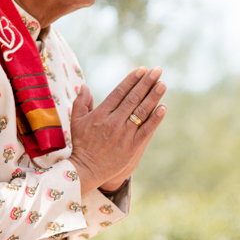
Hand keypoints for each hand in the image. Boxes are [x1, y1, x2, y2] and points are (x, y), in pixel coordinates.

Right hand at [69, 66, 166, 193]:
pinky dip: (155, 119)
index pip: (119, 92)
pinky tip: (163, 108)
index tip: (142, 69)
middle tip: (157, 70)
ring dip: (153, 97)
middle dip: (146, 83)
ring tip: (162, 84)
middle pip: (133, 98)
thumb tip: (84, 85)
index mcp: (100, 114)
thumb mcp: (76, 121)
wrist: (86, 170)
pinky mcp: (132, 147)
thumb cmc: (82, 144)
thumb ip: (81, 102)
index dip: (132, 80)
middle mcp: (113, 122)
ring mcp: (123, 135)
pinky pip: (146, 131)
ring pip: (141, 112)